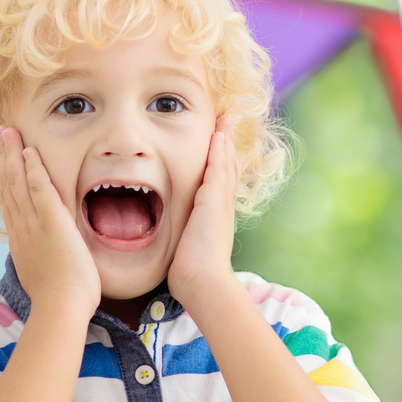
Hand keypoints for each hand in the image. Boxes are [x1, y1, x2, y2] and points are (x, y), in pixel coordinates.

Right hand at [0, 125, 100, 319]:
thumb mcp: (41, 278)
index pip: (8, 204)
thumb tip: (40, 263)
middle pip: (8, 187)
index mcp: (20, 242)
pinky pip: (40, 188)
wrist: (59, 309)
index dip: (1, 180)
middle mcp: (21, 229)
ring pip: (18, 183)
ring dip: (12, 155)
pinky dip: (33, 168)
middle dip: (2, 159)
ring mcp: (34, 224)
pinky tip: (29, 150)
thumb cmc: (58, 302)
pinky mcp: (52, 221)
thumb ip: (39, 264)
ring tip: (6, 132)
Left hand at [169, 119, 238, 311]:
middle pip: (227, 169)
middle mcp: (222, 207)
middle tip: (226, 124)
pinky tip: (219, 133)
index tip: (218, 148)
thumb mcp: (186, 251)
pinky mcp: (215, 201)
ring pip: (225, 165)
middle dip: (226, 147)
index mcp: (214, 217)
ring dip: (225, 141)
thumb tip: (174, 250)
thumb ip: (182, 242)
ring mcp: (220, 203)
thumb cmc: (191, 273)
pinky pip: (219, 169)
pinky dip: (220, 150)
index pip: (218, 184)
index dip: (219, 165)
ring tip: (225, 120)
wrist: (202, 281)